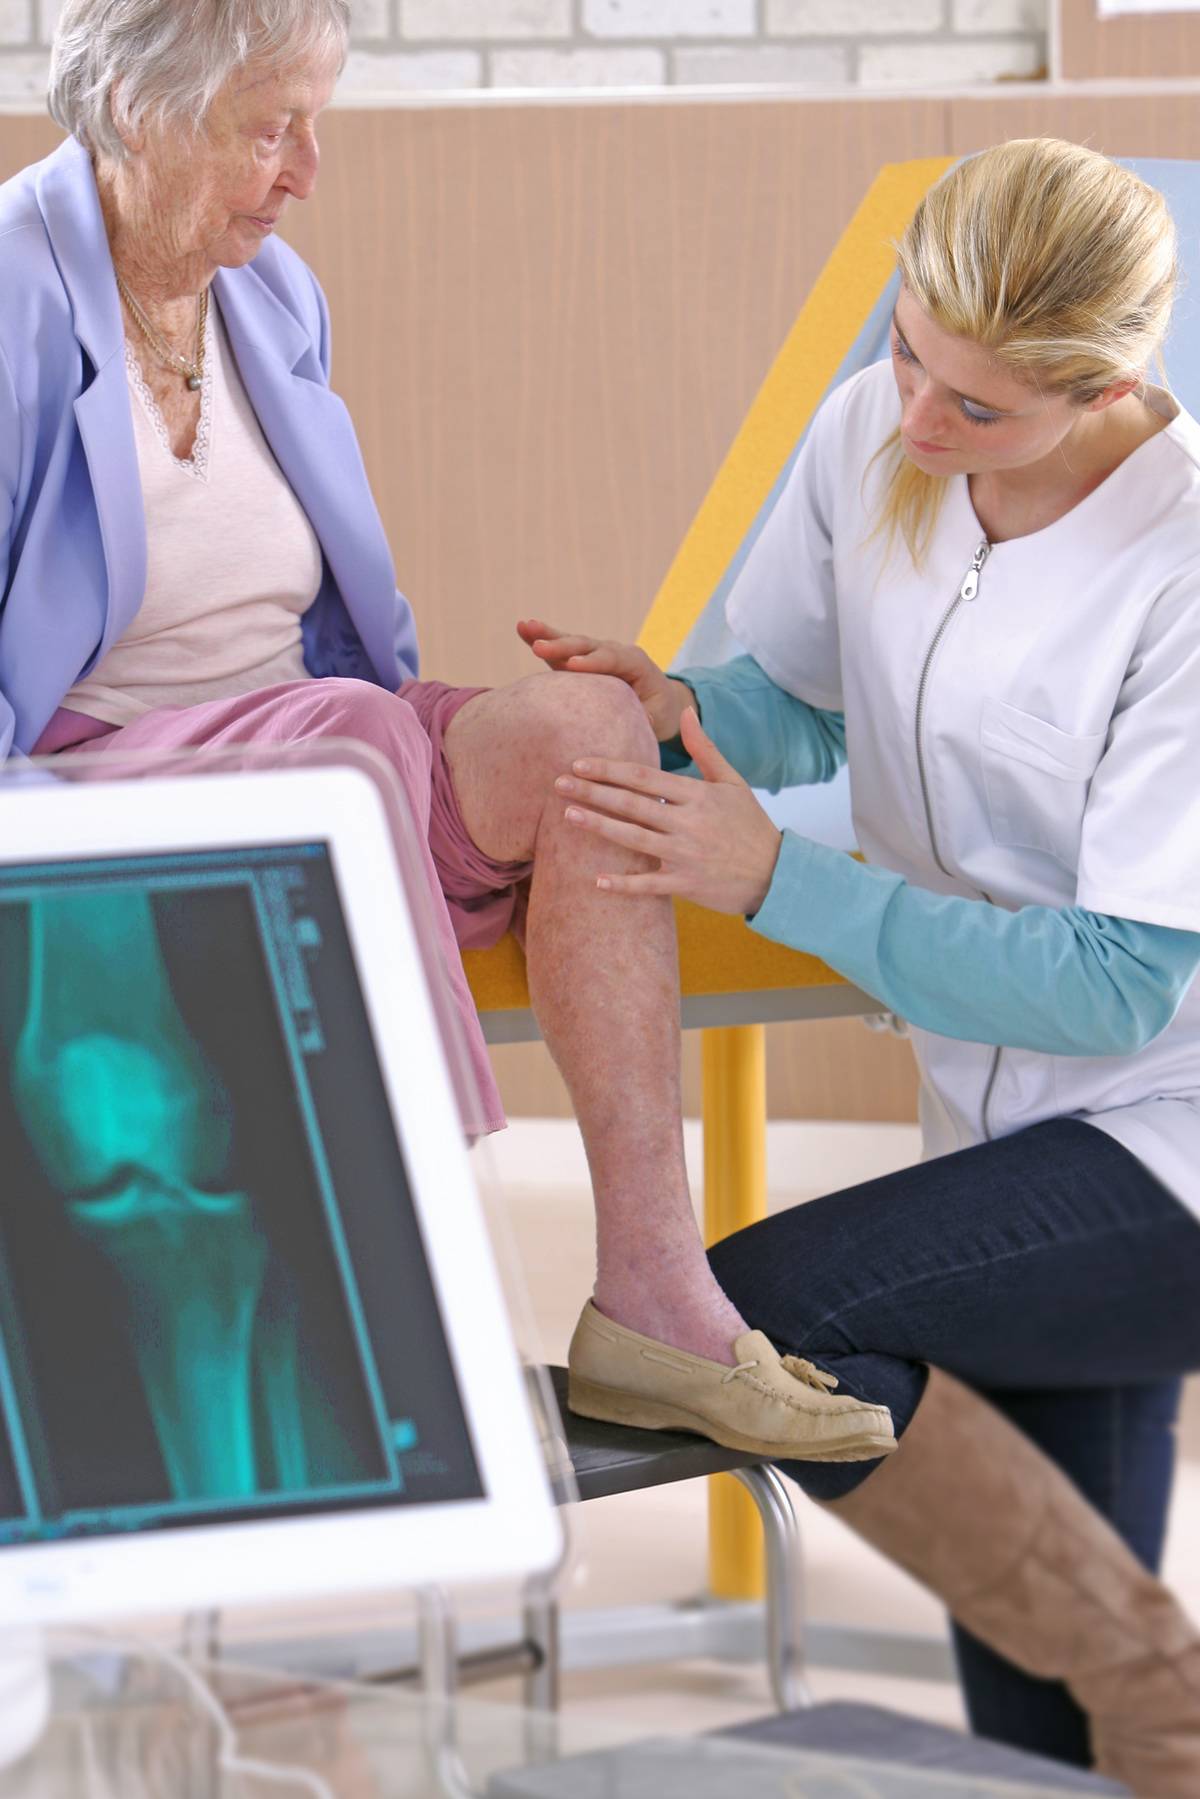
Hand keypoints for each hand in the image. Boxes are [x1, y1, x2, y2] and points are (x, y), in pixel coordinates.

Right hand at [517, 617, 692, 741]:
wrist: (658, 701)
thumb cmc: (658, 712)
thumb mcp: (657, 719)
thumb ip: (645, 719)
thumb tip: (636, 724)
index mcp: (636, 663)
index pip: (612, 659)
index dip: (592, 662)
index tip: (571, 664)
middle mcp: (615, 652)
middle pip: (588, 646)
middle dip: (564, 646)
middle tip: (540, 647)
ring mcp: (596, 653)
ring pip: (571, 642)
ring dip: (548, 635)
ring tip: (525, 626)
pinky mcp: (580, 660)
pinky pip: (561, 649)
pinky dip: (543, 638)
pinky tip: (522, 628)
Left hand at [555, 707, 782, 915]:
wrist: (776, 873)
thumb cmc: (751, 825)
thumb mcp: (733, 782)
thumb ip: (704, 748)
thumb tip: (684, 711)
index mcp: (697, 795)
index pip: (644, 777)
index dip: (609, 769)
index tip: (579, 763)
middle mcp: (688, 823)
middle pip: (631, 804)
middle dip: (593, 792)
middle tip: (558, 783)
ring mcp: (686, 855)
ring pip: (633, 839)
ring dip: (598, 827)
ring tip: (568, 815)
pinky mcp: (686, 884)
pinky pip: (648, 885)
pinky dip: (622, 884)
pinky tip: (595, 880)